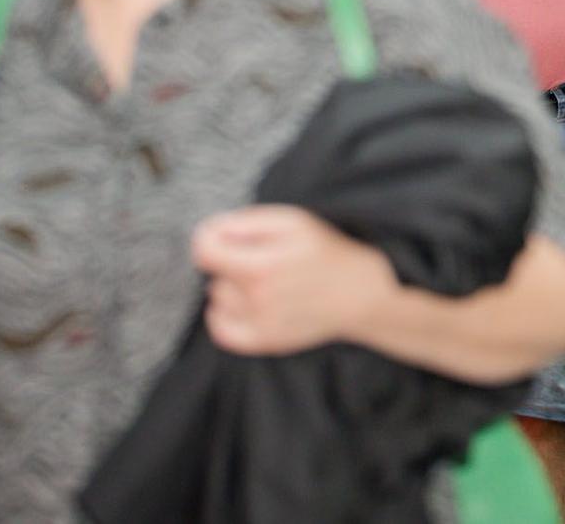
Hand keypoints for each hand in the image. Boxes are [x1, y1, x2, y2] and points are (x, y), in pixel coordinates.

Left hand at [192, 205, 395, 356]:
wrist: (361, 293)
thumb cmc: (328, 253)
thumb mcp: (293, 221)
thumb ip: (246, 222)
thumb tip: (209, 232)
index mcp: (261, 266)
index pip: (204, 251)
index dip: (211, 238)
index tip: (226, 238)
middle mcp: (256, 299)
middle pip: (213, 276)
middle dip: (232, 263)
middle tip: (263, 260)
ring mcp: (259, 325)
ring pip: (218, 300)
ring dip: (233, 289)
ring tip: (264, 283)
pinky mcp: (264, 342)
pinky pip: (221, 331)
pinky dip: (225, 317)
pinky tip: (246, 304)